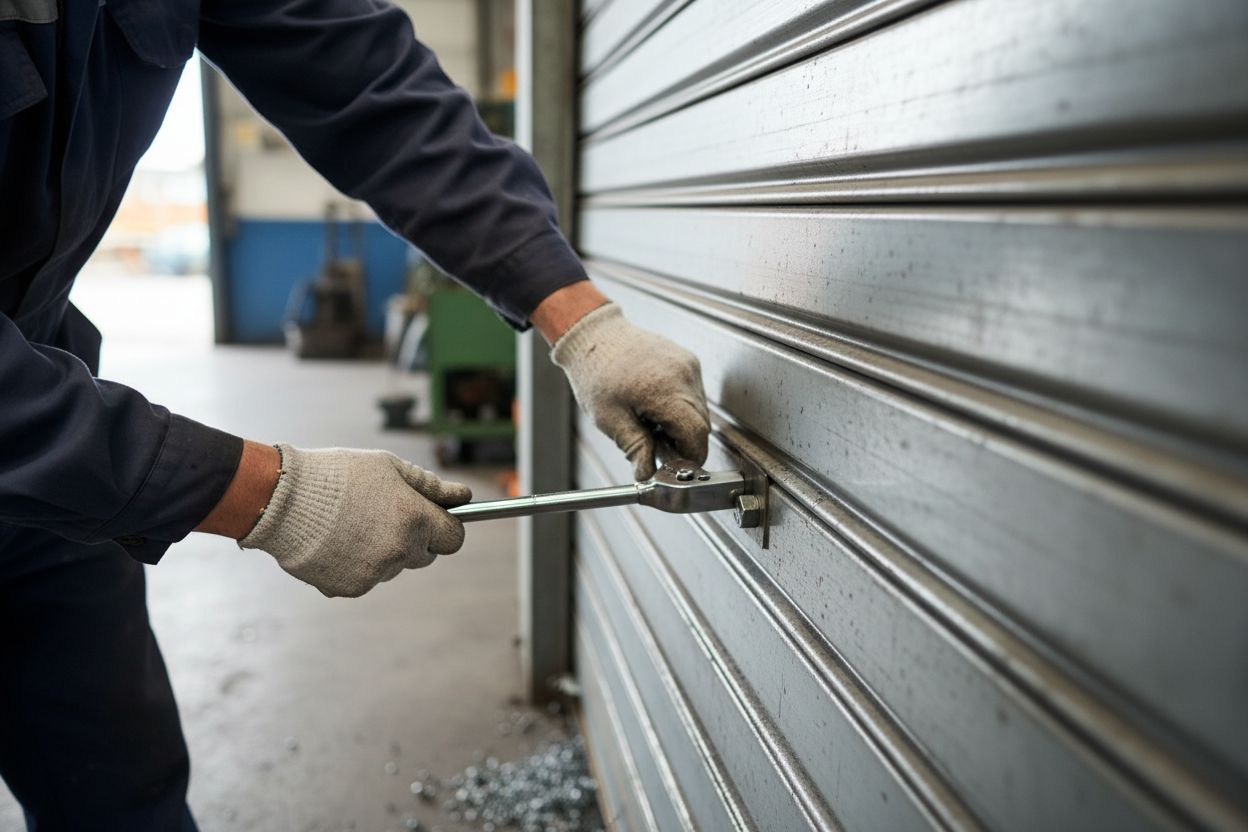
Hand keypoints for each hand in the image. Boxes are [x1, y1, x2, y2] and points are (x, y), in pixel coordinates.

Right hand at [238, 445, 470, 596]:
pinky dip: (356, 564)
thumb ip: (430, 486)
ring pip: (393, 566)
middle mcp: (399, 551)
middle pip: (425, 555)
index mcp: (414, 518)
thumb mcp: (388, 467)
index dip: (447, 527)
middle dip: (415, 539)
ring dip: (383, 551)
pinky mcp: (350, 588)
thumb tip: (463, 496)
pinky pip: (366, 578)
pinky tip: (336, 541)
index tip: (437, 519)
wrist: (281, 500)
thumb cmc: (337, 475)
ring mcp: (374, 574)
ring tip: (352, 524)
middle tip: (386, 515)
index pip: (454, 538)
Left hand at [551, 302, 710, 479]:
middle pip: (701, 424)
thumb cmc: (596, 371)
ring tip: (650, 421)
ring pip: (700, 410)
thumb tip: (647, 473)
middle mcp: (684, 375)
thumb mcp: (609, 418)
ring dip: (682, 424)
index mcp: (666, 390)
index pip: (696, 435)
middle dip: (684, 442)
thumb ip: (635, 448)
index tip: (674, 466)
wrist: (594, 335)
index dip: (689, 456)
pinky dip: (681, 407)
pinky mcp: (687, 360)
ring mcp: (688, 365)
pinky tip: (655, 405)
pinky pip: (694, 393)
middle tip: (656, 446)